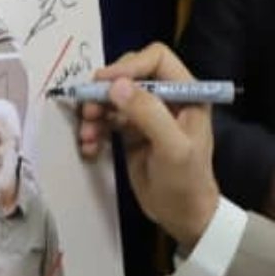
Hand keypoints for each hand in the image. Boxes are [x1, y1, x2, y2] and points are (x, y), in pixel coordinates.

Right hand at [75, 44, 221, 249]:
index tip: (105, 83)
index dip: (129, 66)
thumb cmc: (186, 181)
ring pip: (113, 97)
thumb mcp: (172, 148)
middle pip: (129, 74)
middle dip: (106, 90)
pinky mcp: (132, 132)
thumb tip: (116, 86)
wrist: (183, 216)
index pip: (156, 58)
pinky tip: (89, 147)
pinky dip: (95, 129)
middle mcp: (166, 97)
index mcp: (187, 92)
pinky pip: (107, 119)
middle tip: (89, 109)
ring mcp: (147, 114)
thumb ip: (148, 113)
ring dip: (95, 111)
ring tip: (87, 133)